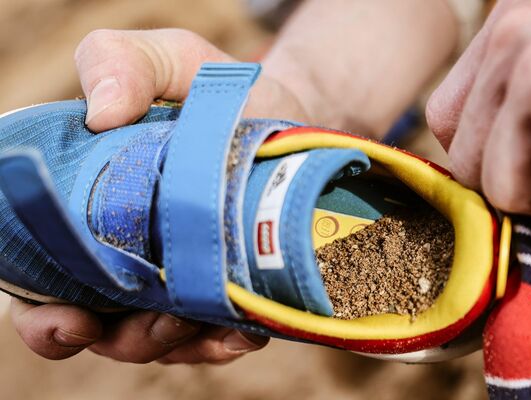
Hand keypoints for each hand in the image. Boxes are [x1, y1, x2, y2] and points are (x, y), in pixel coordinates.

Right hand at [10, 28, 303, 362]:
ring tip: (207, 322)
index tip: (68, 317)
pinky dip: (223, 341)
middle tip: (159, 323)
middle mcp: (119, 254)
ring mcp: (172, 280)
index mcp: (82, 208)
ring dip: (175, 343)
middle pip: (97, 328)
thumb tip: (101, 112)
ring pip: (156, 341)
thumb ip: (122, 62)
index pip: (38, 278)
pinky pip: (213, 338)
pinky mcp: (221, 292)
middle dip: (120, 338)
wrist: (289, 113)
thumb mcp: (168, 59)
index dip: (42, 314)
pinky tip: (244, 329)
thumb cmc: (214, 90)